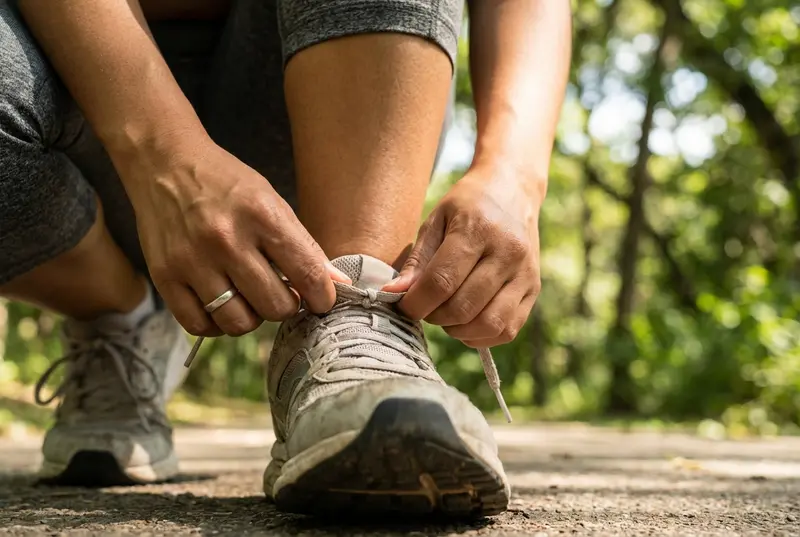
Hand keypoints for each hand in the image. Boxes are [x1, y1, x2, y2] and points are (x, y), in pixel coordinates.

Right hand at [125, 136, 349, 336]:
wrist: (164, 163)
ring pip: (238, 323)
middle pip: (275, 306)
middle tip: (280, 292)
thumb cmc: (225, 183)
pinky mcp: (164, 276)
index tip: (321, 300)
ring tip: (249, 297)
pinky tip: (221, 305)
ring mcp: (192, 261)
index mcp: (261, 216)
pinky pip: (199, 325)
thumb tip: (338, 285)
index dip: (322, 297)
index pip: (307, 274)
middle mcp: (226, 240)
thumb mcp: (272, 202)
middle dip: (286, 306)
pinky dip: (216, 323)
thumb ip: (304, 246)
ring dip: (251, 317)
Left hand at [383, 162, 542, 347]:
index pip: (441, 282)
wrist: (513, 189)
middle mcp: (507, 253)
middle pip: (463, 307)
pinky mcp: (534, 289)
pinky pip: (507, 329)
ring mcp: (525, 273)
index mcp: (477, 230)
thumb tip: (393, 294)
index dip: (416, 303)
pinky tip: (467, 321)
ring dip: (457, 330)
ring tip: (446, 314)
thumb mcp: (436, 219)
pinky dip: (481, 335)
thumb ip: (417, 260)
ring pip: (488, 324)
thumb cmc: (468, 204)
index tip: (403, 305)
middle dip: (434, 317)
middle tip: (425, 307)